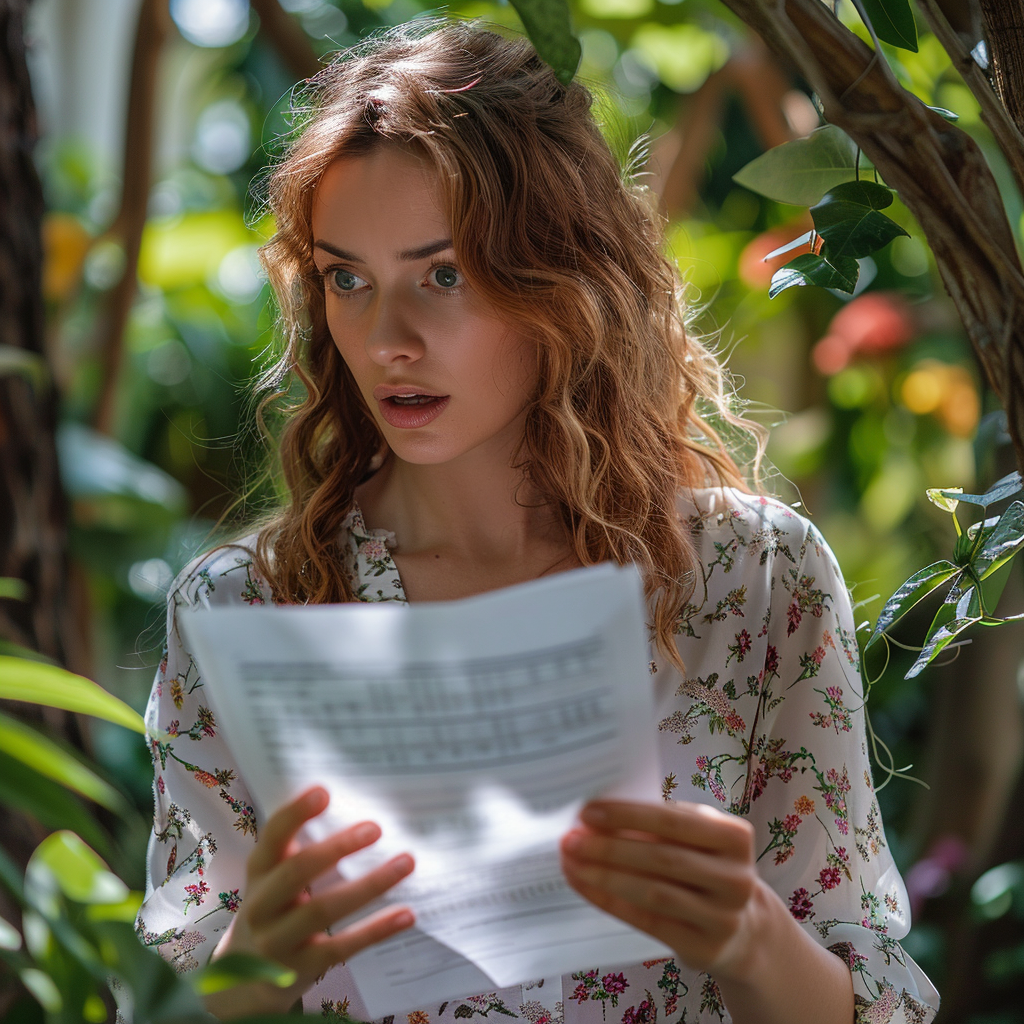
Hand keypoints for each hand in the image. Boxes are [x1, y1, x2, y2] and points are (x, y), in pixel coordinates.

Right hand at [205, 786, 414, 1018]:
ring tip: (406, 862)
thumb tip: (356, 809)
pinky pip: (342, 947)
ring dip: (370, 884)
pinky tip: (406, 913)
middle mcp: (261, 905)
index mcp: (258, 872)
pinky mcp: (301, 967)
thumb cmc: (275, 908)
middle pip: (297, 872)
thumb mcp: (274, 879)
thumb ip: (301, 850)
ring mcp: (278, 941)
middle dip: (337, 848)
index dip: (295, 814)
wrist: (245, 976)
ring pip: (324, 910)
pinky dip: (376, 929)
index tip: (323, 791)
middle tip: (376, 827)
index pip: (272, 837)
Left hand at [559, 800, 760, 979]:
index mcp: (735, 836)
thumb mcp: (697, 840)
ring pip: (652, 892)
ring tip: (572, 862)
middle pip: (661, 857)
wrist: (745, 929)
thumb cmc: (707, 869)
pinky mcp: (704, 947)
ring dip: (605, 875)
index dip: (627, 815)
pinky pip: (648, 921)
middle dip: (609, 846)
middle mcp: (736, 878)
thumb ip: (659, 827)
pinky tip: (586, 887)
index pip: (673, 820)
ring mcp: (724, 917)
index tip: (588, 811)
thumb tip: (597, 820)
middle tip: (572, 839)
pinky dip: (612, 902)